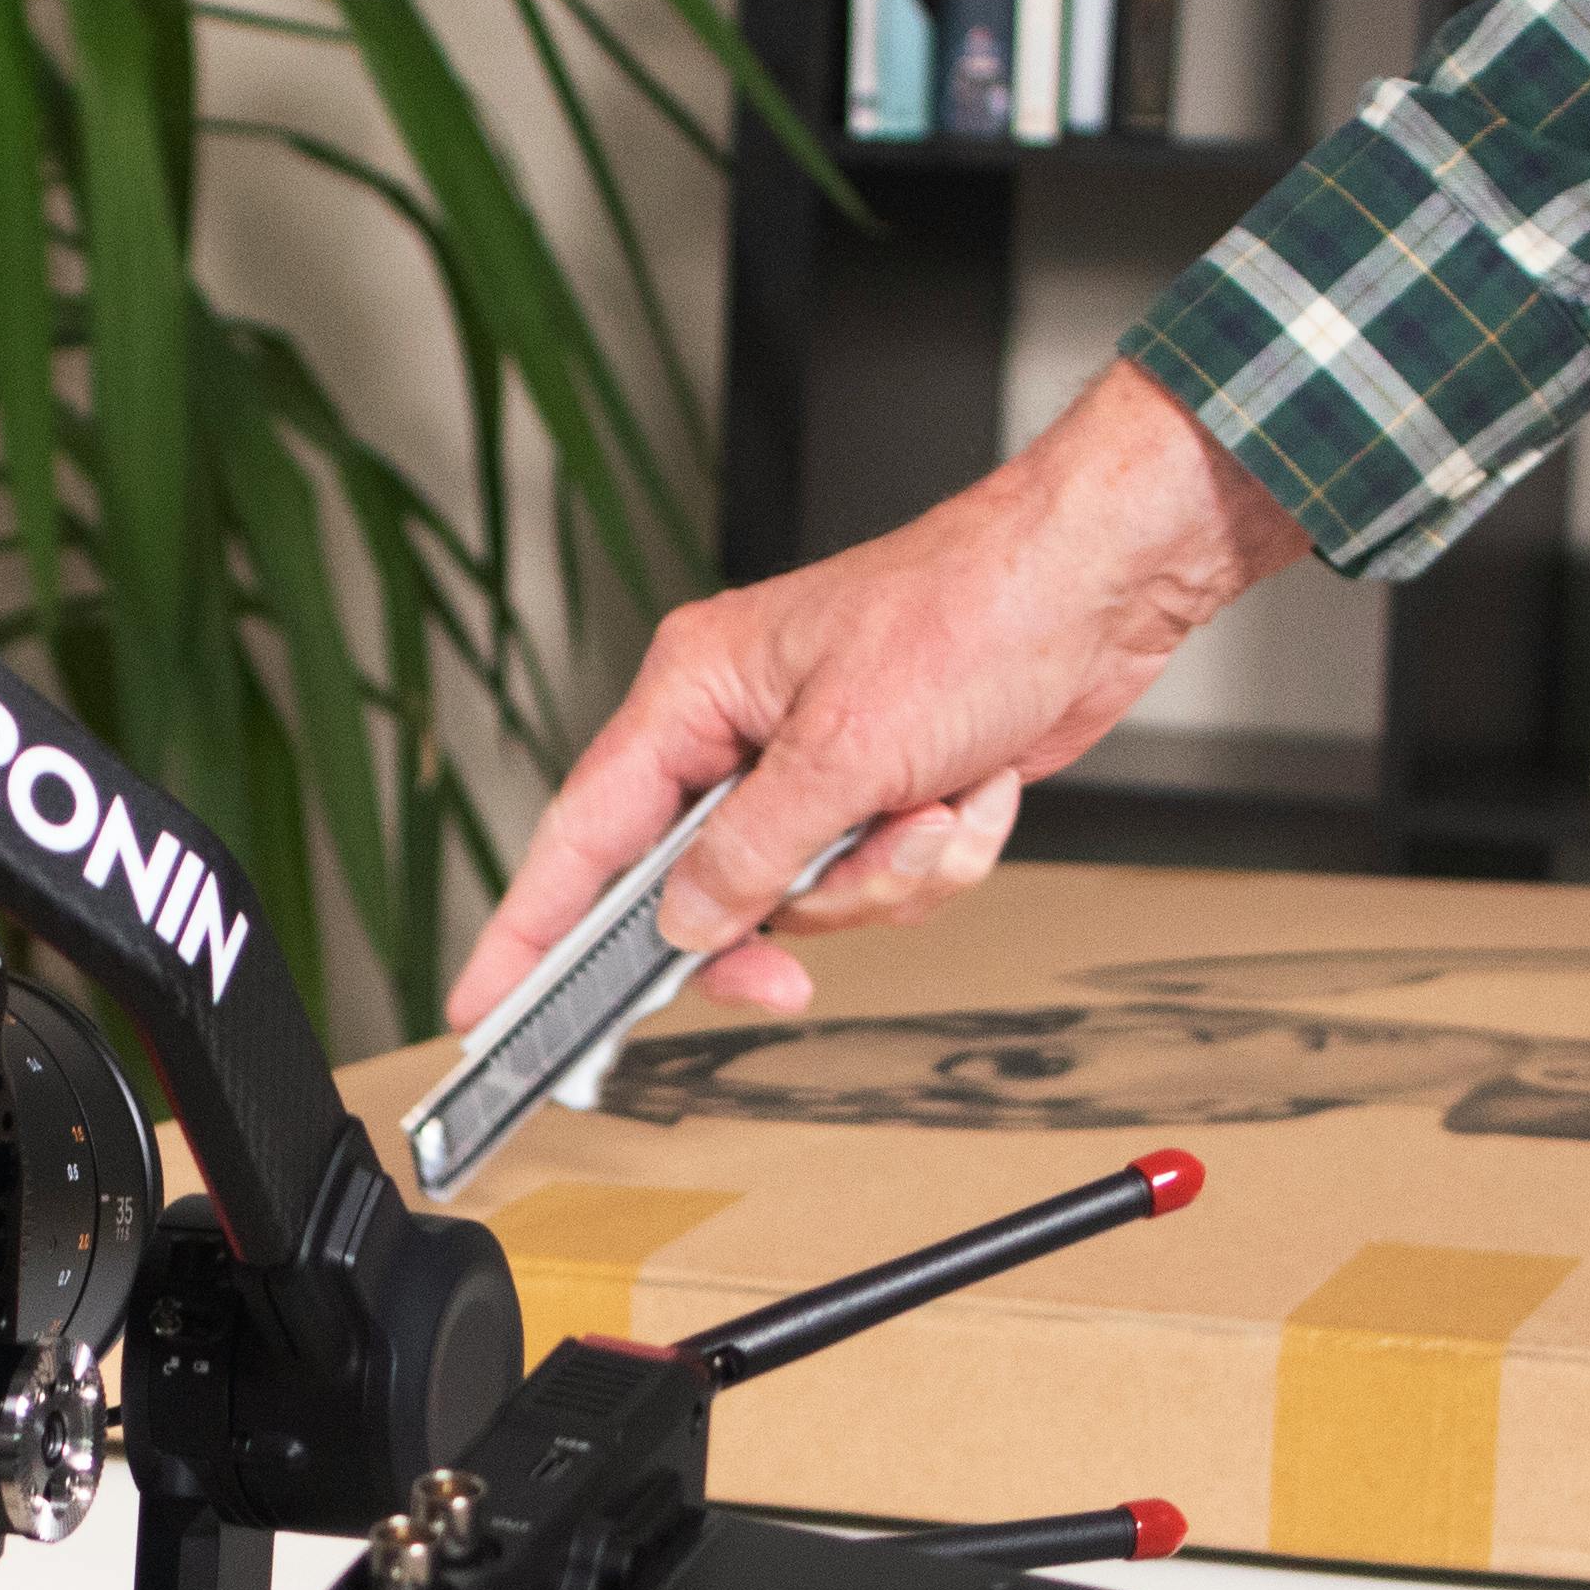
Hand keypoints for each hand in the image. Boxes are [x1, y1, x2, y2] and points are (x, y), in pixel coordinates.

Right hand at [448, 361, 1309, 1029]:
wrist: (1104, 584)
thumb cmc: (977, 606)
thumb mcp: (847, 747)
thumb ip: (751, 851)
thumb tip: (687, 924)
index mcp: (694, 693)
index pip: (581, 833)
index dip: (527, 929)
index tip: (485, 1005)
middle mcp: (740, 734)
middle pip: (700, 892)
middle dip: (779, 918)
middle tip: (789, 967)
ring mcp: (814, 772)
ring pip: (807, 902)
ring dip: (884, 878)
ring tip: (932, 806)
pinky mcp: (882, 798)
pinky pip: (882, 885)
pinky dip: (939, 855)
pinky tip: (972, 791)